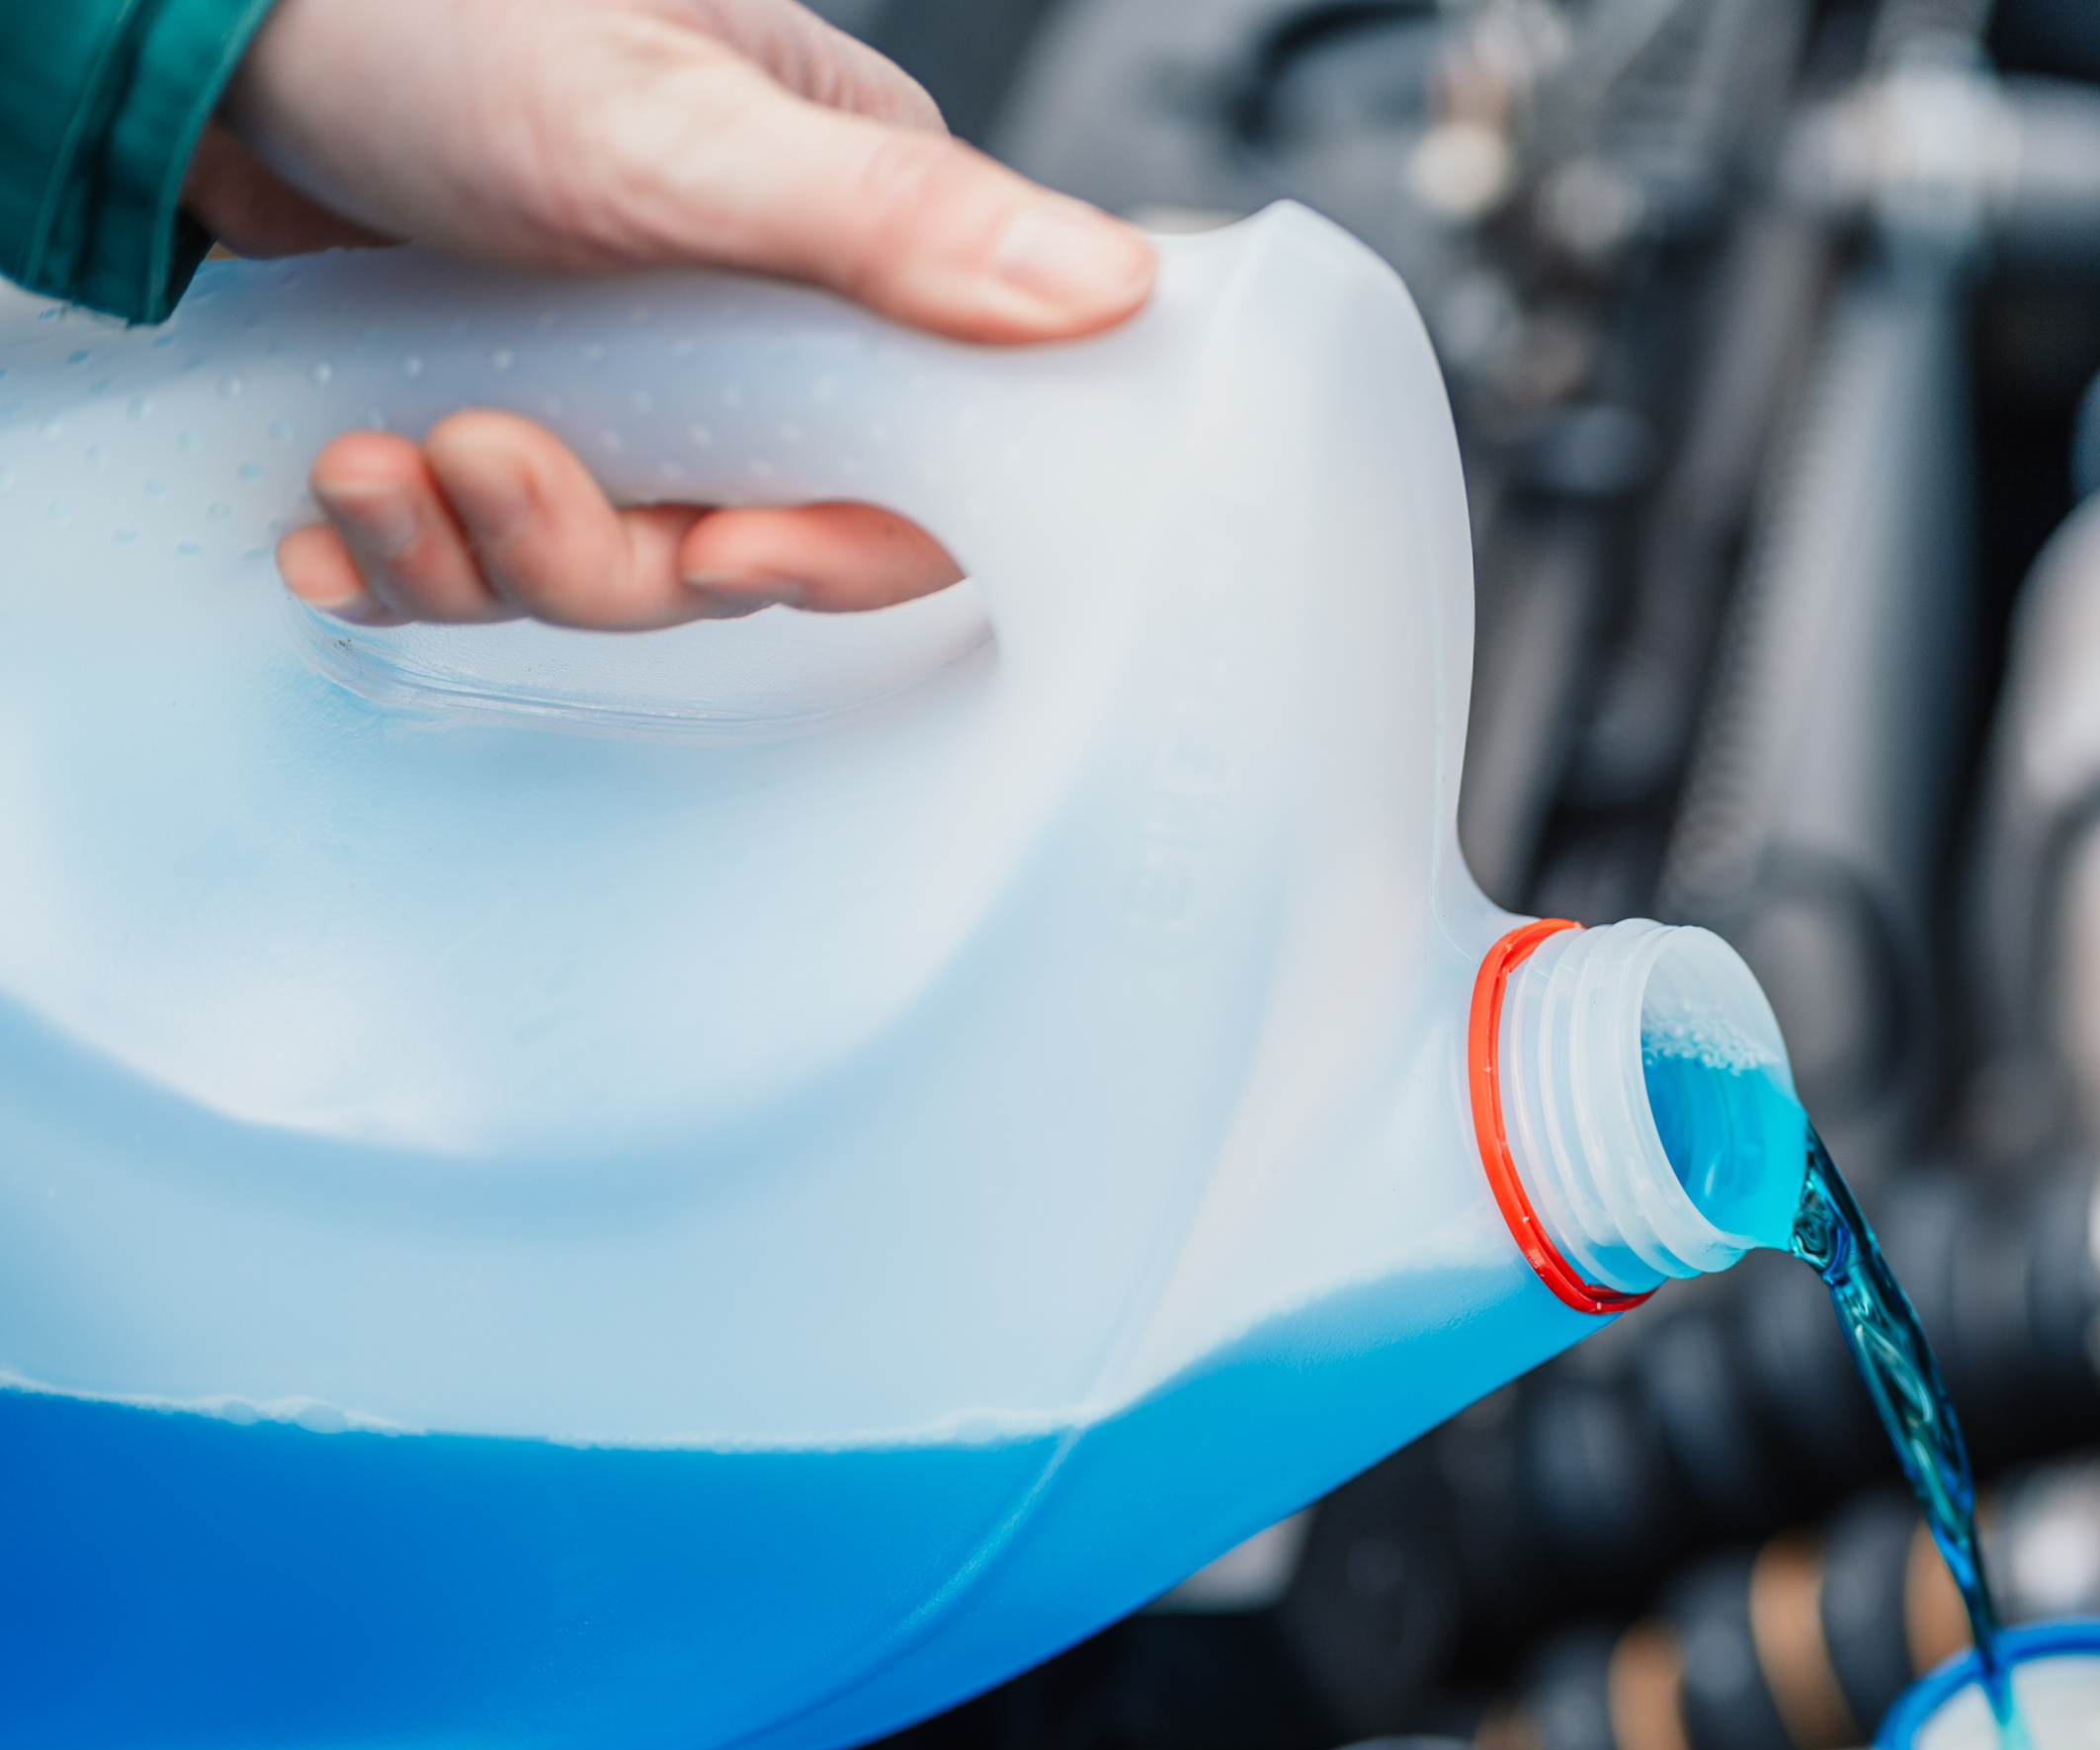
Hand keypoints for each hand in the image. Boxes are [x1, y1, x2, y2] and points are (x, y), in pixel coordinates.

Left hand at [195, 0, 1156, 628]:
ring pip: (614, 560)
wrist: (200, 3)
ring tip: (369, 466)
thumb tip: (1116, 290)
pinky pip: (495, 550)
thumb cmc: (429, 12)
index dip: (838, 548)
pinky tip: (336, 515)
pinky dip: (410, 557)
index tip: (724, 554)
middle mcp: (760, 319)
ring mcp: (632, 370)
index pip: (933, 465)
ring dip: (479, 552)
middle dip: (600, 550)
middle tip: (482, 456)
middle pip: (749, 542)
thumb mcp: (673, 131)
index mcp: (857, 243)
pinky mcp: (514, 395)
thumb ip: (889, 226)